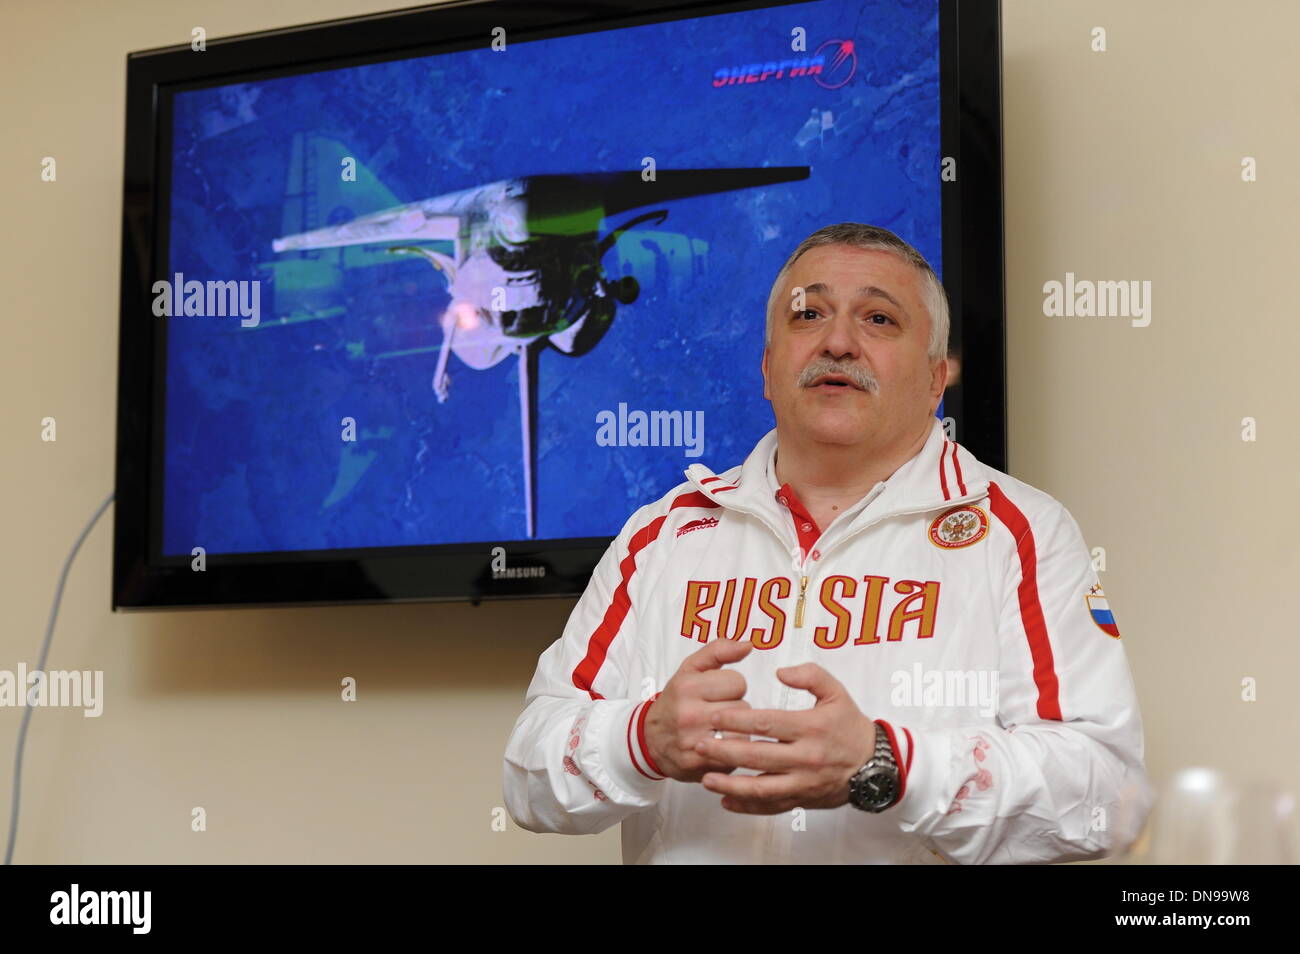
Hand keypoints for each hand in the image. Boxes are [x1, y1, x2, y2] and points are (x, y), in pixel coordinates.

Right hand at [643, 638, 753, 782]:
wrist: (649, 740)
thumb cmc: (676, 701)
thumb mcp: (689, 670)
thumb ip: (718, 651)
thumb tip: (748, 645)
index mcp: (687, 687)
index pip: (738, 682)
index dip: (732, 686)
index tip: (719, 692)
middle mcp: (689, 714)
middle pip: (743, 708)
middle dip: (735, 708)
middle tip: (717, 711)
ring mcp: (694, 742)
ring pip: (743, 733)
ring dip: (737, 731)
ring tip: (720, 729)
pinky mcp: (700, 766)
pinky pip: (735, 756)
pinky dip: (732, 752)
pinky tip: (719, 746)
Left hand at [691, 661, 876, 813]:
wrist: (875, 765)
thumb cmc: (851, 726)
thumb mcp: (837, 692)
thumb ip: (810, 676)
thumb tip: (781, 672)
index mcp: (811, 728)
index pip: (768, 724)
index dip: (739, 720)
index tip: (715, 716)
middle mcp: (806, 758)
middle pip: (758, 756)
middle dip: (725, 751)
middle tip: (699, 744)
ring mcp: (804, 782)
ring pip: (762, 788)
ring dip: (731, 784)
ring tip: (706, 778)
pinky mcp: (802, 799)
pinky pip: (771, 806)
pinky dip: (747, 806)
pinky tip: (726, 800)